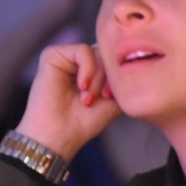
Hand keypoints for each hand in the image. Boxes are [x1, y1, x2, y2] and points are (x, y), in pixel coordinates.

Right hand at [15, 43, 120, 159]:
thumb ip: (123, 78)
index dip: (118, 75)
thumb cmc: (83, 122)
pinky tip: (82, 86)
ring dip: (98, 77)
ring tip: (87, 99)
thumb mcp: (114, 99)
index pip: (114, 58)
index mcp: (91, 70)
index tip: (111, 98)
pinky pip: (83, 50)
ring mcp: (66, 57)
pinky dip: (88, 68)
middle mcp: (78, 61)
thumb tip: (132, 58)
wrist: (58, 136)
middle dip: (108, 77)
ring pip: (97, 52)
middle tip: (100, 98)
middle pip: (107, 53)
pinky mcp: (53, 55)